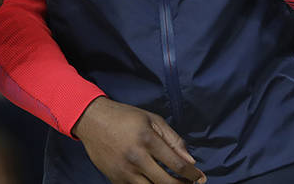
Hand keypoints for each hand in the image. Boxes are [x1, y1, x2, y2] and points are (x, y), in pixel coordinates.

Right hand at [73, 97, 205, 183]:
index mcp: (147, 140)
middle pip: (166, 183)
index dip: (192, 175)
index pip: (176, 164)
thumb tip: (190, 160)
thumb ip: (173, 139)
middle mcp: (136, 158)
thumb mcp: (152, 119)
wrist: (92, 121)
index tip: (200, 178)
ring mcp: (124, 171)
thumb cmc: (125, 117)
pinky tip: (155, 182)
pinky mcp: (115, 179)